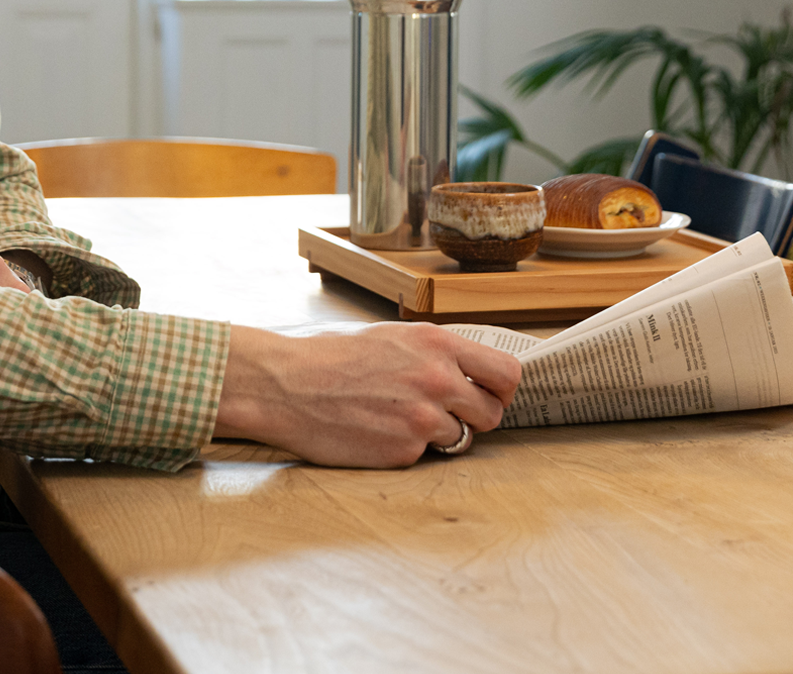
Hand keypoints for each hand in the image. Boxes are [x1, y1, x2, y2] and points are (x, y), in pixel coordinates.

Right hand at [214, 322, 521, 467]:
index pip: (507, 371)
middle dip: (472, 417)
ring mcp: (423, 419)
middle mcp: (437, 379)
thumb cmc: (329, 357)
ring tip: (397, 418)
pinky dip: (406, 448)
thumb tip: (467, 372)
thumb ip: (432, 354)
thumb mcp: (389, 336)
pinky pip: (424, 456)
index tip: (488, 393)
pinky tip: (375, 431)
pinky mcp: (404, 452)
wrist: (285, 384)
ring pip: (460, 438)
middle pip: (492, 413)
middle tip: (443, 413)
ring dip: (437, 434)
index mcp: (436, 343)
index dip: (501, 388)